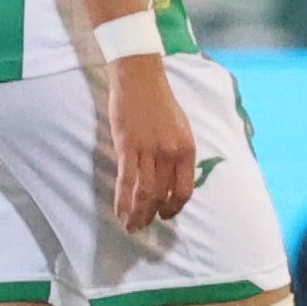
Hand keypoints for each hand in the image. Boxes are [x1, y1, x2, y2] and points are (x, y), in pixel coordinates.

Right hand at [105, 52, 197, 232]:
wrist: (140, 80)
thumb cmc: (160, 103)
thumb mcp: (181, 129)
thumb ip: (179, 155)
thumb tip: (175, 180)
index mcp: (187, 150)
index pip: (184, 190)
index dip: (174, 208)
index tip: (166, 215)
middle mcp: (170, 153)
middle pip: (162, 195)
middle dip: (152, 215)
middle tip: (143, 226)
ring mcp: (148, 150)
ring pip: (144, 192)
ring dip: (137, 214)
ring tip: (131, 226)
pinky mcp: (127, 146)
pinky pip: (125, 180)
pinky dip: (122, 199)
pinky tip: (119, 211)